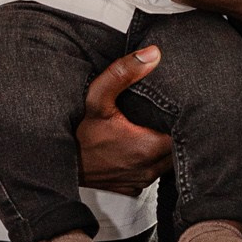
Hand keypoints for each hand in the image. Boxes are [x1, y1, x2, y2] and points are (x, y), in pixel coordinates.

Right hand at [74, 48, 170, 194]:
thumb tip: (152, 54)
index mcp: (147, 147)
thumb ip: (123, 73)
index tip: (177, 106)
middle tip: (165, 115)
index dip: (183, 119)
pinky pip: (151, 174)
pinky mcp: (131, 188)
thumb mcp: (97, 97)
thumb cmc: (77, 134)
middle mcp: (148, 168)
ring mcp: (140, 181)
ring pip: (166, 164)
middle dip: (175, 132)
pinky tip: (140, 148)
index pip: (183, 133)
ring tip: (155, 129)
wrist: (57, 165)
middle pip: (177, 149)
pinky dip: (150, 163)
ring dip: (163, 149)